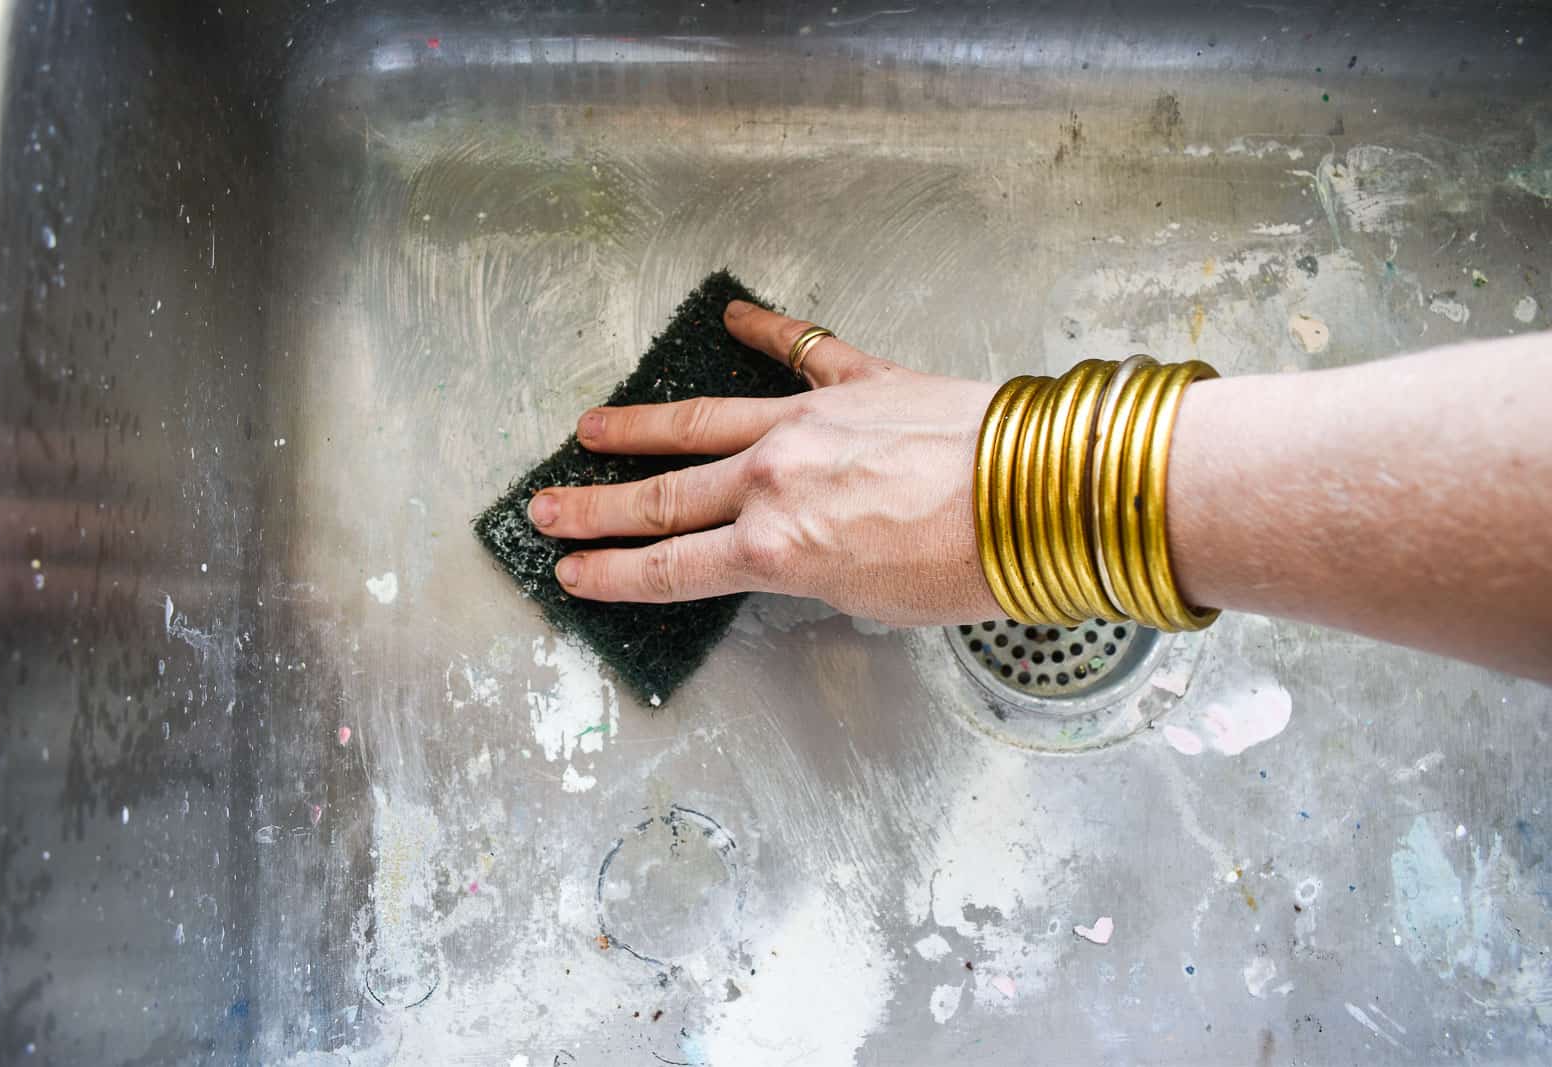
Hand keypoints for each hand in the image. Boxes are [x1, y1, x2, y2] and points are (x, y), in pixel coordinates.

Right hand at [525, 301, 1002, 624]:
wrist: (1039, 494)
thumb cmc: (970, 566)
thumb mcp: (876, 601)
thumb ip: (819, 574)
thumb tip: (805, 553)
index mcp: (776, 549)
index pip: (672, 568)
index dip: (613, 573)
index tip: (569, 570)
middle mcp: (774, 480)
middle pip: (665, 496)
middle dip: (599, 507)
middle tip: (547, 507)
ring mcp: (811, 422)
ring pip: (705, 421)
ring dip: (643, 427)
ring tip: (591, 427)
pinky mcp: (859, 381)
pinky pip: (802, 350)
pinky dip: (766, 332)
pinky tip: (730, 317)